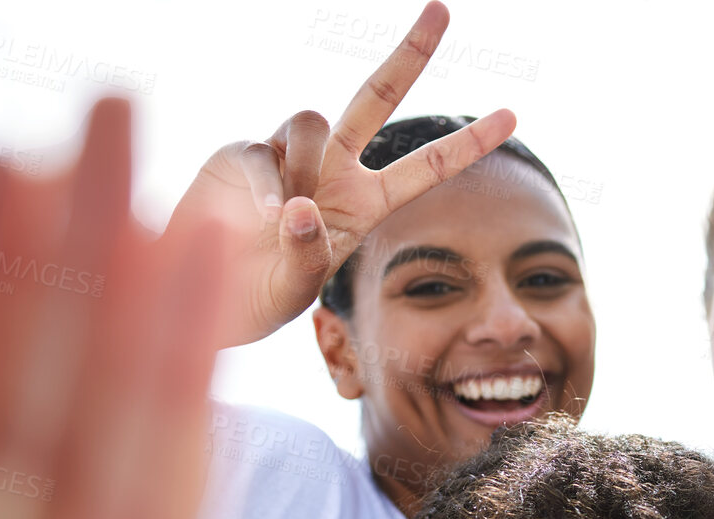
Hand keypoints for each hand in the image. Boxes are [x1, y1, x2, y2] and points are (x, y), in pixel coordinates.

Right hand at [165, 0, 515, 347]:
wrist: (201, 291)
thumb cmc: (261, 294)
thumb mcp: (297, 287)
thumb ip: (307, 253)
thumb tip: (300, 207)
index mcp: (368, 202)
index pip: (428, 166)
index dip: (468, 142)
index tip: (513, 114)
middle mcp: (334, 166)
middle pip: (376, 96)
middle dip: (411, 53)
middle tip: (443, 8)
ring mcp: (289, 153)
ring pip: (313, 117)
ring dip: (304, 162)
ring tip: (282, 215)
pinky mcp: (244, 149)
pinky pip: (261, 149)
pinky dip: (262, 185)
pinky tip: (254, 217)